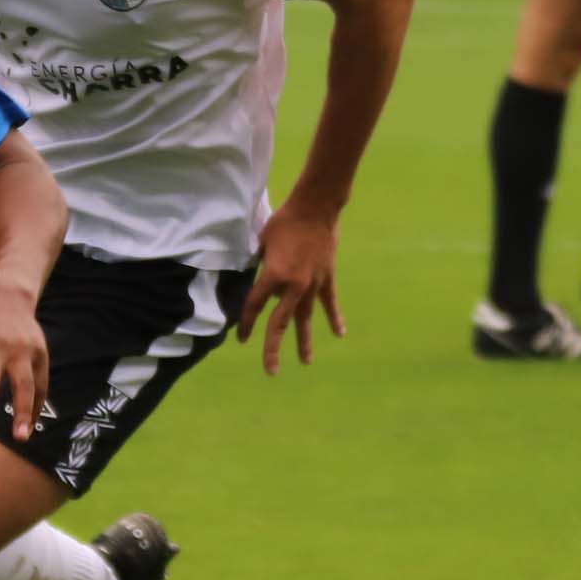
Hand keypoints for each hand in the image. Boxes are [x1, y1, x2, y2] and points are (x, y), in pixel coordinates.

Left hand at [237, 197, 346, 376]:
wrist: (315, 209)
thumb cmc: (284, 222)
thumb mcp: (262, 243)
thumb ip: (259, 265)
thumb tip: (256, 278)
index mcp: (272, 276)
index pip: (255, 306)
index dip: (246, 324)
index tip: (241, 338)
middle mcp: (292, 286)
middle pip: (280, 324)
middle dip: (273, 348)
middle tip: (271, 371)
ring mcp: (312, 285)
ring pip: (306, 319)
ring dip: (305, 341)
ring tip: (306, 362)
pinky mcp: (327, 278)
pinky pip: (330, 303)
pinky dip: (335, 318)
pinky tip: (339, 333)